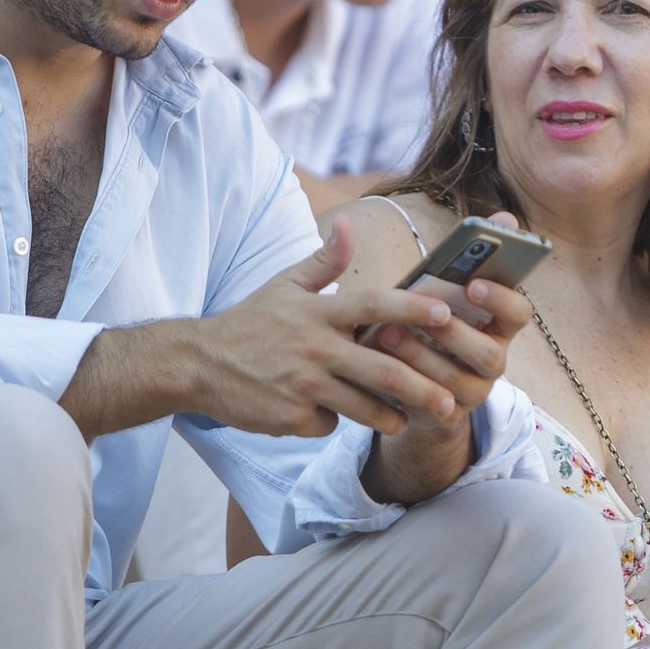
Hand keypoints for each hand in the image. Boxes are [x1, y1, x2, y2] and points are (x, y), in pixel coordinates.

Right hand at [192, 215, 459, 437]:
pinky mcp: (292, 417)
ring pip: (364, 407)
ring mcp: (304, 385)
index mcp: (319, 312)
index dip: (411, 310)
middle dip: (422, 389)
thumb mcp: (284, 285)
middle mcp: (315, 348)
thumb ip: (324, 261)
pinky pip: (331, 424)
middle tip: (451, 401)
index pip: (374, 306)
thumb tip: (349, 224)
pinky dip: (337, 422)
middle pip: (382, 371)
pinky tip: (330, 415)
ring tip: (406, 420)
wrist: (198, 365)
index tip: (445, 315)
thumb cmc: (250, 322)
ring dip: (391, 417)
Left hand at [367, 211, 531, 432]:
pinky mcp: (447, 416)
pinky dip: (406, 384)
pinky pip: (433, 405)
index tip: (471, 284)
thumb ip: (468, 257)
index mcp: (498, 325)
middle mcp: (493, 360)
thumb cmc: (425, 319)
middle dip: (457, 334)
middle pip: (491, 354)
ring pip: (457, 380)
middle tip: (428, 314)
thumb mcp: (441, 289)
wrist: (407, 377)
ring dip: (422, 356)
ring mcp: (473, 392)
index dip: (501, 299)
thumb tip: (505, 215)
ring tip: (387, 334)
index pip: (519, 313)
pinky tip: (380, 366)